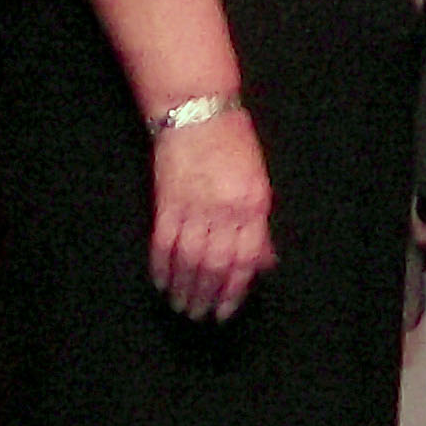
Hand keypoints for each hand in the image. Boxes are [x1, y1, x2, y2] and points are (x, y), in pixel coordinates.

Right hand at [149, 108, 275, 322]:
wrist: (198, 110)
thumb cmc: (233, 143)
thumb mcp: (258, 182)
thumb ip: (258, 225)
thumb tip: (263, 262)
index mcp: (254, 205)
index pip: (246, 259)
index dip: (235, 290)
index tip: (226, 310)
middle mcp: (226, 209)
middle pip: (216, 265)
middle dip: (207, 296)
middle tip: (200, 315)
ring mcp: (195, 206)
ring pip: (189, 260)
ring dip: (185, 287)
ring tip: (181, 306)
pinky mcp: (168, 201)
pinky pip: (164, 243)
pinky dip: (162, 266)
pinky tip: (162, 282)